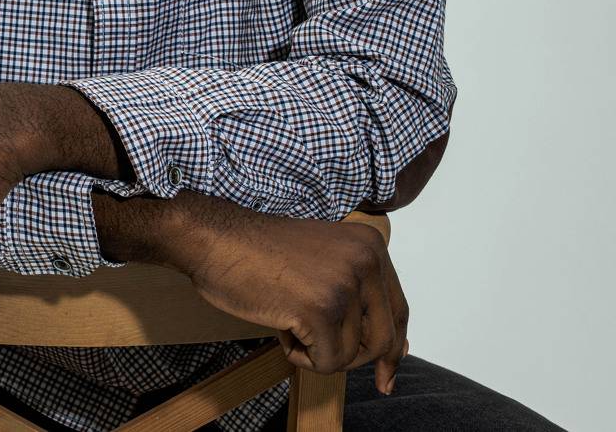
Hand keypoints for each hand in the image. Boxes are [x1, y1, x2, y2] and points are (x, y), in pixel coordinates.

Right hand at [163, 195, 408, 396]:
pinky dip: (301, 358)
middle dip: (356, 358)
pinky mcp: (321, 309)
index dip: (393, 349)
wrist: (218, 240)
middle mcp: (365, 259)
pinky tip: (282, 330)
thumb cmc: (260, 252)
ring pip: (351, 355)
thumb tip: (393, 347)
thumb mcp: (325, 261)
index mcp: (369, 245)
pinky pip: (327, 363)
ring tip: (290, 322)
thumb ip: (358, 292)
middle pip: (384, 339)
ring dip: (319, 352)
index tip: (387, 376)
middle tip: (322, 355)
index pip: (398, 309)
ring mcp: (344, 283)